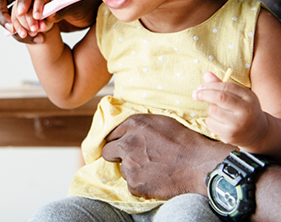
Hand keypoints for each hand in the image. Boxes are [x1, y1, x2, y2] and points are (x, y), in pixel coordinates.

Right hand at [0, 0, 97, 42]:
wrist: (89, 13)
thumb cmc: (86, 5)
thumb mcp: (78, 7)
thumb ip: (62, 10)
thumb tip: (47, 17)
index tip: (22, 13)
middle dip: (5, 13)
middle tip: (14, 29)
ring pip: (8, 10)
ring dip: (17, 25)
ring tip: (33, 35)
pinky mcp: (28, 11)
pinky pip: (16, 21)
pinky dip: (22, 31)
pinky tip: (38, 38)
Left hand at [101, 114, 232, 199]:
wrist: (199, 164)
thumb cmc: (183, 141)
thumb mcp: (159, 122)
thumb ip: (137, 126)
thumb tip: (124, 131)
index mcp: (133, 124)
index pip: (111, 134)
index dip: (118, 141)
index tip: (122, 146)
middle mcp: (127, 143)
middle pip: (108, 152)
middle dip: (117, 155)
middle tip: (133, 159)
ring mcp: (130, 165)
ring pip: (122, 169)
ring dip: (133, 170)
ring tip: (153, 169)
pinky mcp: (135, 184)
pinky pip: (132, 185)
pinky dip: (141, 184)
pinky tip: (156, 179)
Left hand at [193, 71, 267, 149]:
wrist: (257, 134)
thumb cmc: (242, 110)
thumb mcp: (237, 96)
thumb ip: (221, 85)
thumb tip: (206, 74)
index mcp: (249, 97)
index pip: (227, 86)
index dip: (210, 85)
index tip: (200, 87)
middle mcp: (246, 110)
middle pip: (220, 98)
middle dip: (204, 94)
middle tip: (195, 94)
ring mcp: (239, 124)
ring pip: (213, 110)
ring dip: (210, 110)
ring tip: (219, 114)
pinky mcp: (230, 135)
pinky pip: (210, 123)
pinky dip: (210, 121)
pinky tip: (220, 124)